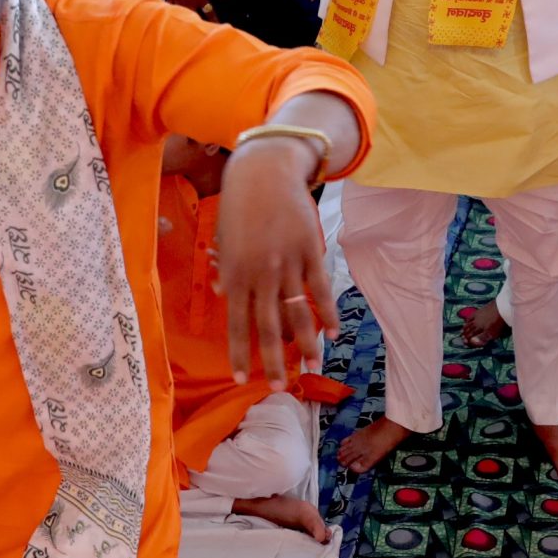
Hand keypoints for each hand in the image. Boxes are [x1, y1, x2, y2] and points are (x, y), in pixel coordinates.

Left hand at [212, 137, 339, 386]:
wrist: (265, 170)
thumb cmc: (239, 203)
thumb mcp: (224, 238)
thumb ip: (226, 270)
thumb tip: (224, 296)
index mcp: (235, 273)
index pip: (236, 323)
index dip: (240, 353)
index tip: (243, 378)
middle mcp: (260, 274)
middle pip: (268, 327)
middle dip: (274, 360)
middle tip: (280, 387)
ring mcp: (288, 264)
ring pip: (297, 313)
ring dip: (306, 344)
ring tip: (313, 367)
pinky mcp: (310, 251)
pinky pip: (320, 289)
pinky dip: (327, 312)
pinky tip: (333, 332)